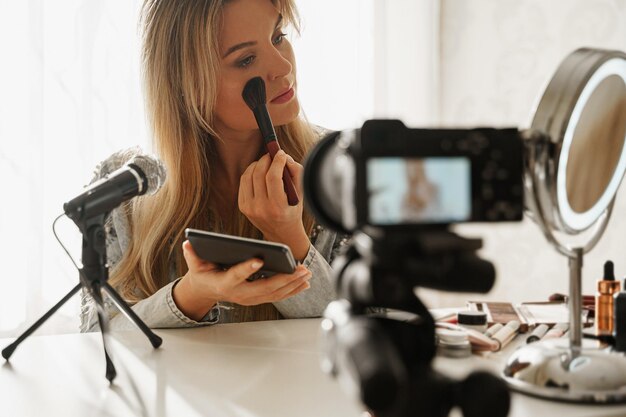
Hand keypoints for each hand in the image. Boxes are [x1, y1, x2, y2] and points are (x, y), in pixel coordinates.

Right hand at [173, 240, 311, 320]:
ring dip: (293, 285)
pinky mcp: (258, 299)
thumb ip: (192, 254)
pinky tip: (304, 283)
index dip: (247, 269)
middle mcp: (239, 294)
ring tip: (306, 274)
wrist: (206, 291)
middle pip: (264, 288)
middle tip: (300, 269)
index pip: (236, 276)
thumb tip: (188, 242)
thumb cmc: (203, 274)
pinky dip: (292, 290)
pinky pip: (277, 296)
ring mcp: (250, 298)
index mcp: (224, 283)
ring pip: (274, 294)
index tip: (259, 259)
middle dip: (284, 279)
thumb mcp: (195, 265)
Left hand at [239, 150, 309, 259]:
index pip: (273, 177)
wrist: (282, 232)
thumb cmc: (293, 210)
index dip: (277, 161)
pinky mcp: (243, 206)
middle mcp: (261, 208)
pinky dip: (250, 173)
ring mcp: (250, 208)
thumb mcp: (301, 193)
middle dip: (266, 159)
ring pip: (248, 175)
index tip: (281, 153)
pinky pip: (243, 182)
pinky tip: (259, 172)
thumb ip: (296, 172)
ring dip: (257, 164)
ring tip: (266, 162)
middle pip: (259, 173)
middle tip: (272, 155)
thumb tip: (285, 157)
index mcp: (277, 207)